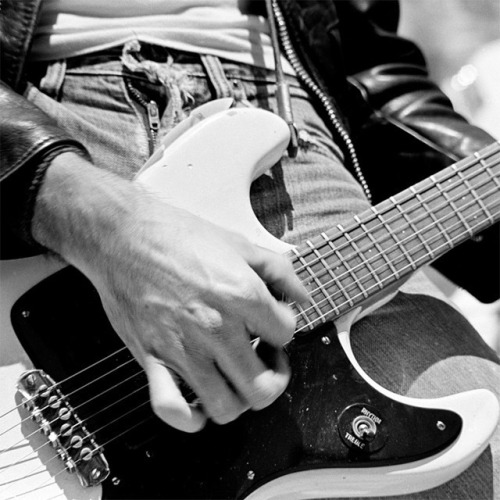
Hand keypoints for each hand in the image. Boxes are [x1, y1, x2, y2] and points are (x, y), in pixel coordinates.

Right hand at [32, 154, 307, 431]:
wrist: (124, 235)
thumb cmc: (179, 235)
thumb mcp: (239, 243)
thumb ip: (279, 271)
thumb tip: (303, 297)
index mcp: (243, 296)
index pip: (286, 334)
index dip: (283, 328)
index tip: (272, 322)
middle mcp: (217, 329)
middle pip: (264, 387)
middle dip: (274, 375)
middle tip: (265, 358)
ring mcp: (183, 349)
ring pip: (226, 407)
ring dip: (238, 398)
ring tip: (235, 376)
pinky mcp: (152, 359)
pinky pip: (173, 410)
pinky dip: (190, 418)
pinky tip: (199, 403)